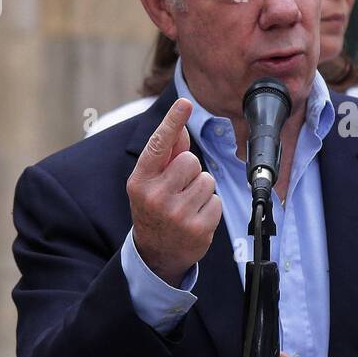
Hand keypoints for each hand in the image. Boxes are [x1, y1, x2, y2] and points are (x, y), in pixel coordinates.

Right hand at [126, 98, 221, 284]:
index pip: (159, 145)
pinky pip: (216, 201)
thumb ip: (166, 155)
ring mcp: (177, 215)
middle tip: (178, 190)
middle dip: (190, 172)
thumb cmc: (155, 207)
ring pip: (207, 180)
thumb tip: (181, 128)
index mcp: (140, 181)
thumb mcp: (151, 182)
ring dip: (201, 190)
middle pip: (191, 161)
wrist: (156, 253)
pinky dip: (209, 207)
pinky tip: (195, 218)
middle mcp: (155, 197)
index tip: (184, 103)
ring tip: (186, 204)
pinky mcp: (198, 228)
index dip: (173, 122)